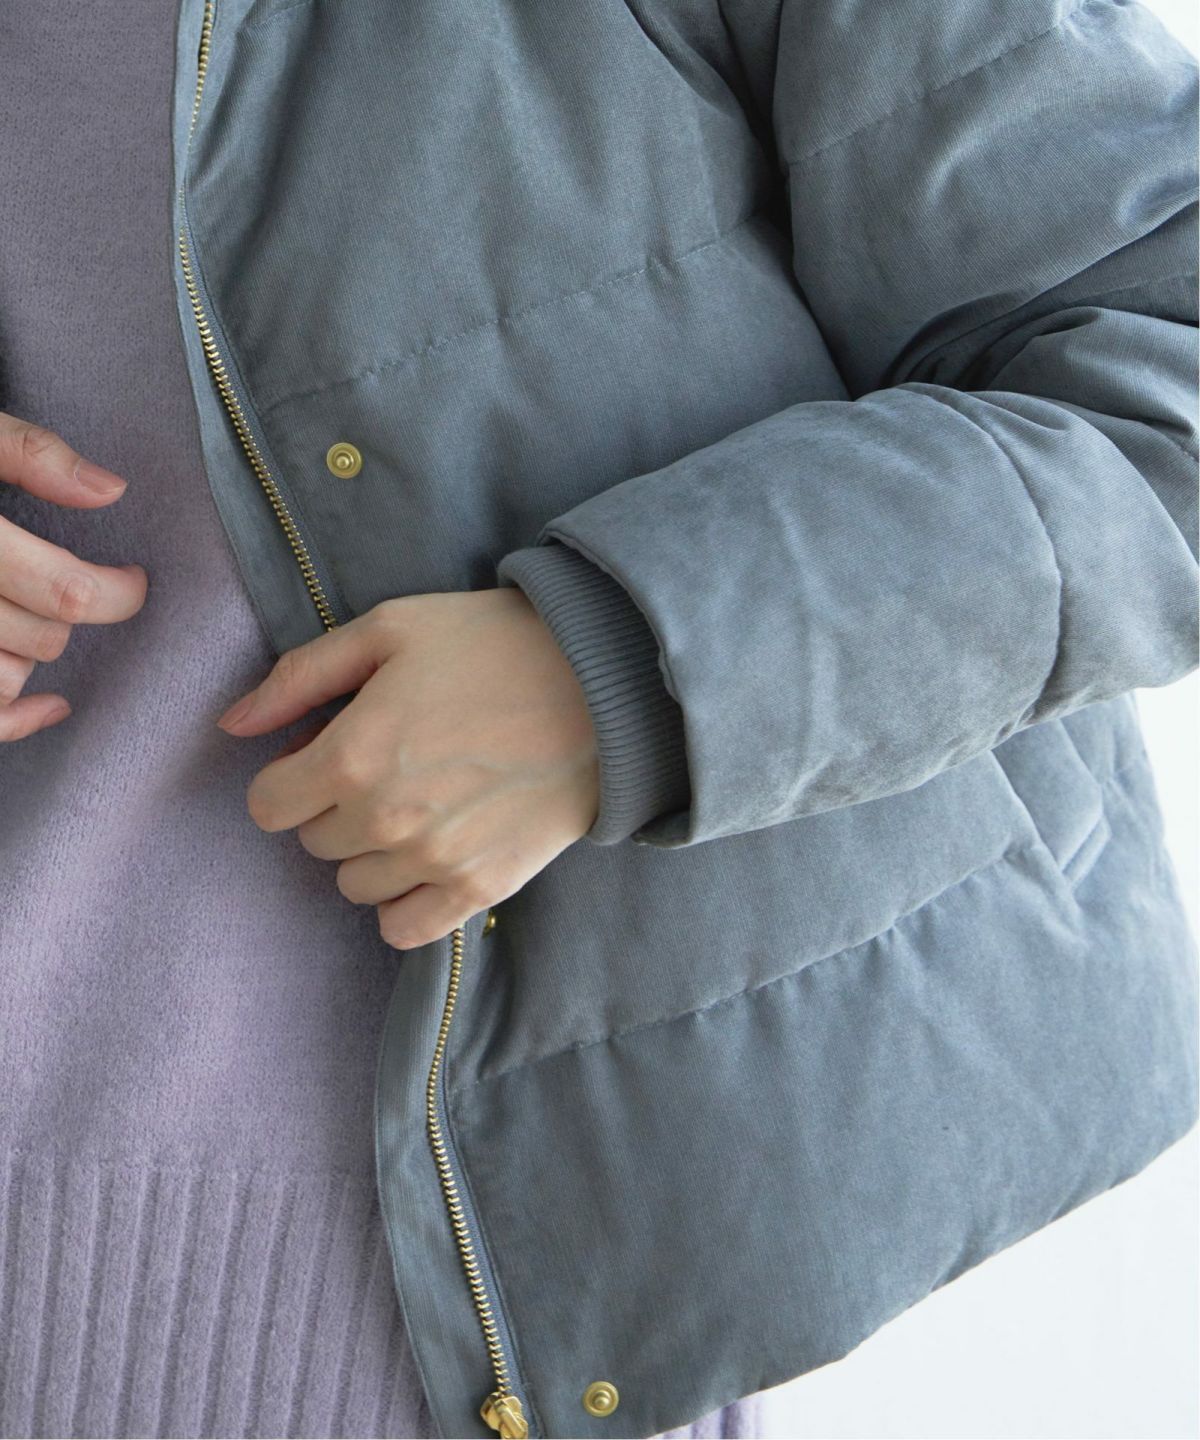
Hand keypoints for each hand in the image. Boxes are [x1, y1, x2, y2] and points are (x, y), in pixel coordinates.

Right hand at [0, 412, 147, 740]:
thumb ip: (31, 453)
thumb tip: (110, 490)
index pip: (66, 591)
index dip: (119, 592)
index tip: (133, 578)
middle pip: (42, 638)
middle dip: (74, 615)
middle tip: (77, 584)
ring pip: (5, 680)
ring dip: (32, 653)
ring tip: (30, 614)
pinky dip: (16, 721)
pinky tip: (48, 703)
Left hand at [216, 588, 600, 948]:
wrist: (602, 686)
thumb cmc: (492, 645)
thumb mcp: (389, 629)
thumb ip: (298, 677)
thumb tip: (231, 725)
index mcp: (350, 755)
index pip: (267, 804)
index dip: (289, 773)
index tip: (325, 751)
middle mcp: (384, 821)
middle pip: (313, 843)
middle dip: (332, 806)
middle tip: (385, 765)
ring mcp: (434, 862)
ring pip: (354, 886)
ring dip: (369, 852)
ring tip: (417, 803)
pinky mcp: (480, 888)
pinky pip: (404, 930)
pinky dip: (404, 902)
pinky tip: (430, 856)